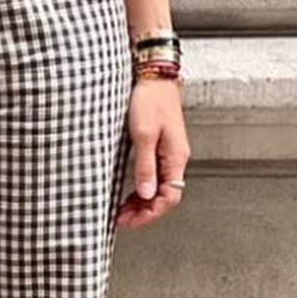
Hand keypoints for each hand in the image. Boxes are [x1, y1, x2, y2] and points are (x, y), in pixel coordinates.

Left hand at [115, 77, 189, 229]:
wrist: (154, 77)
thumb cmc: (150, 100)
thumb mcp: (143, 135)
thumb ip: (145, 167)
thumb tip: (145, 195)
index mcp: (175, 158)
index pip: (168, 198)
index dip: (149, 214)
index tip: (128, 220)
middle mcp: (175, 159)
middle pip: (164, 197)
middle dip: (143, 212)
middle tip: (121, 219)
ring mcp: (169, 154)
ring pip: (159, 188)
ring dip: (141, 202)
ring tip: (122, 210)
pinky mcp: (161, 148)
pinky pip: (154, 176)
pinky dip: (142, 188)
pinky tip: (130, 192)